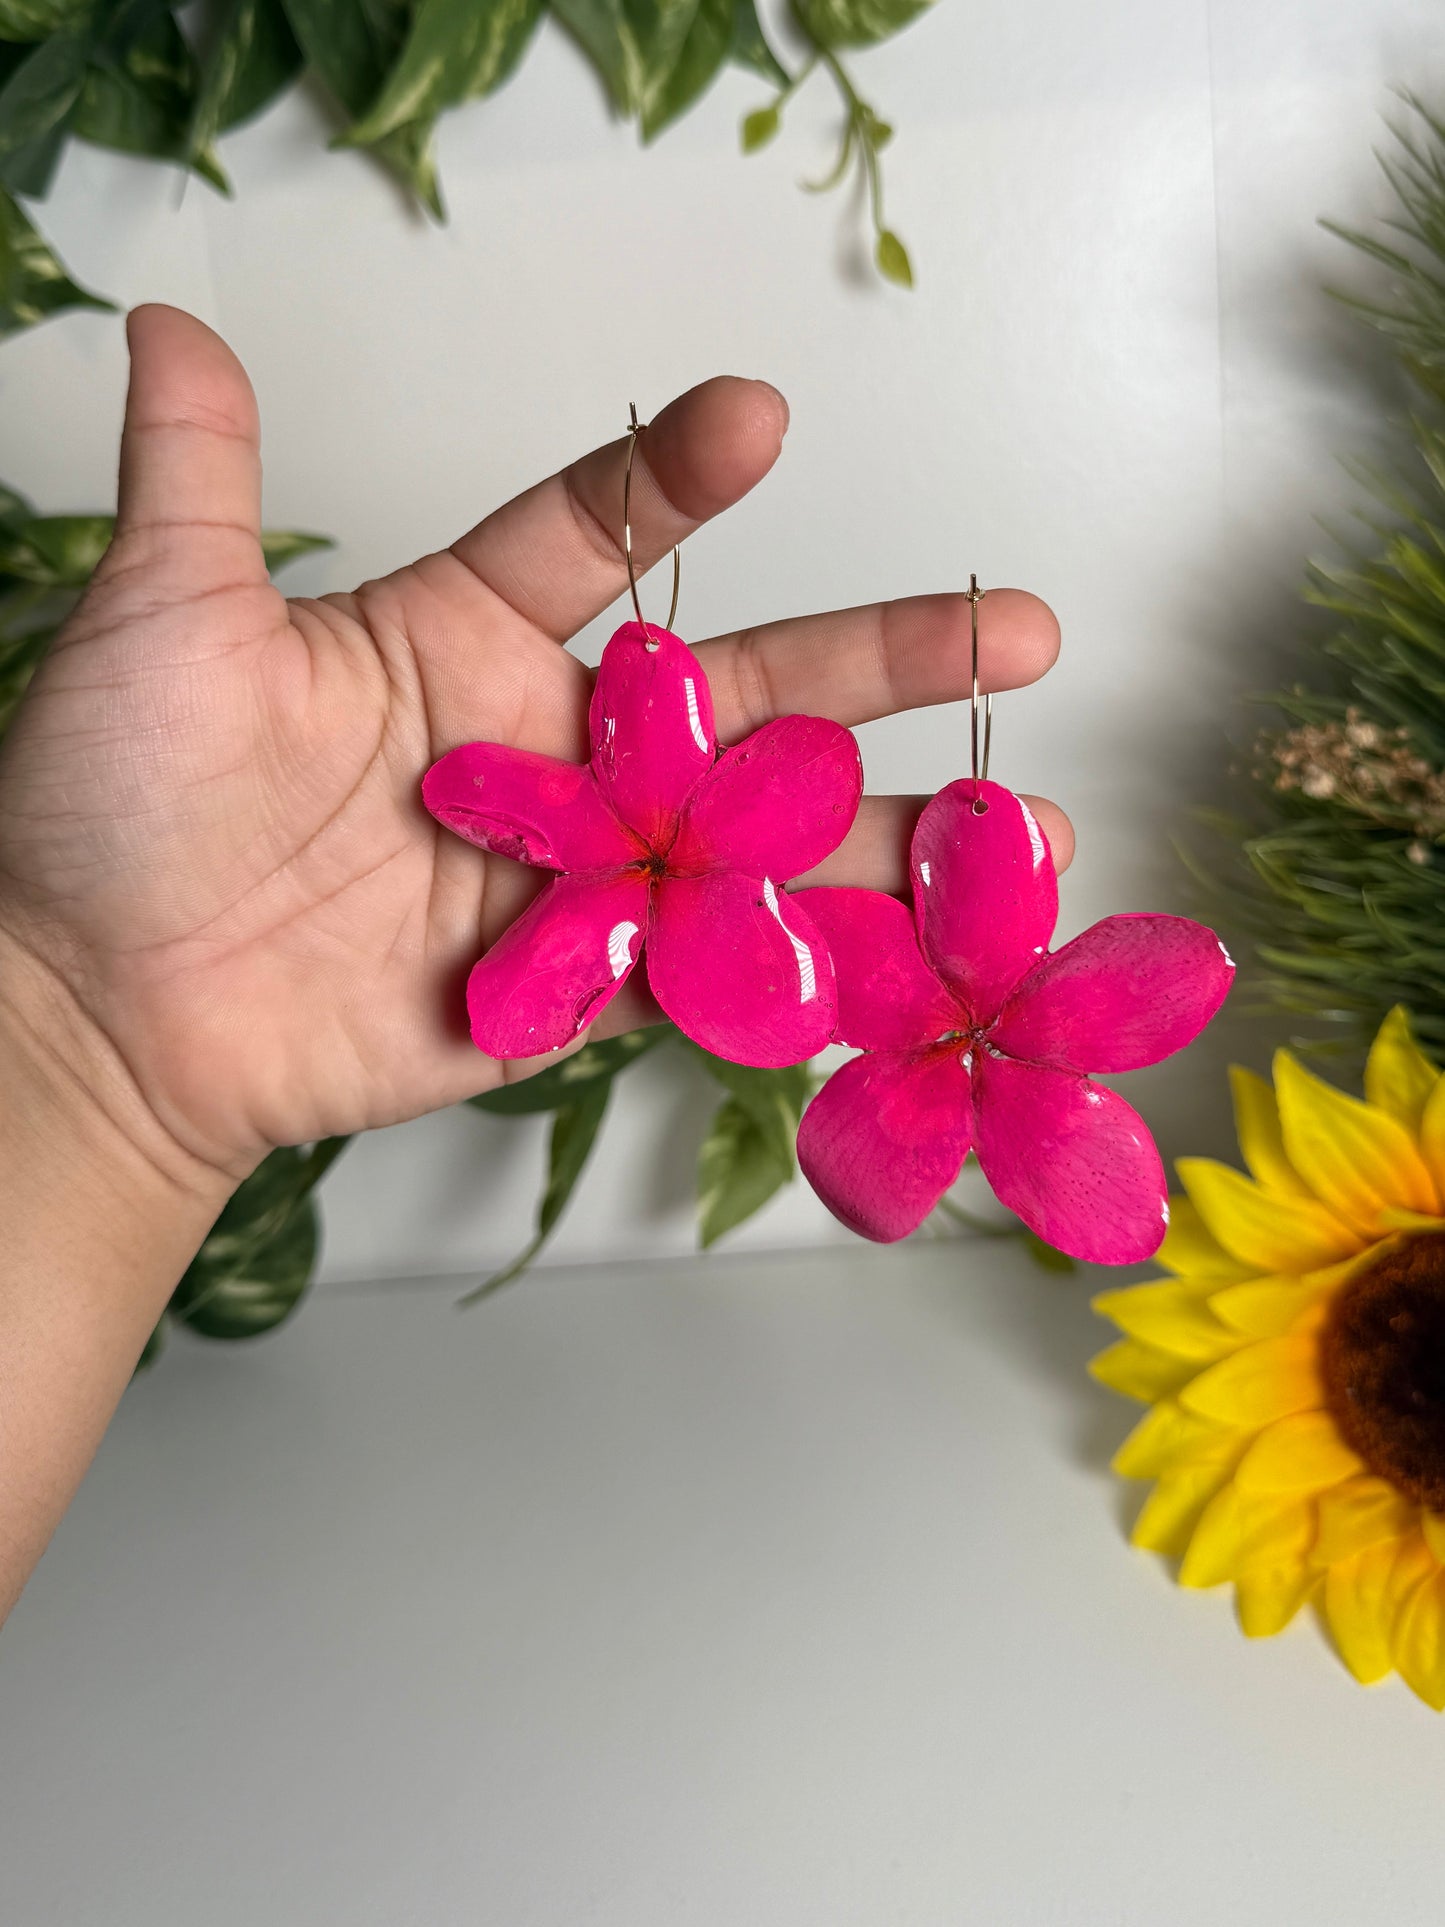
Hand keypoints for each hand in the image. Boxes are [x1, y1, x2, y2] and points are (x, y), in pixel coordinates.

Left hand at [0, 305, 1064, 1181]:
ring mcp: (575, 872)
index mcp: (464, 640)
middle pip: (739, 690)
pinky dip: (809, 963)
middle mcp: (547, 749)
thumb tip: (172, 324)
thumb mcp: (163, 623)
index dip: (679, 481)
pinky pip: (708, 966)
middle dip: (877, 661)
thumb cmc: (118, 811)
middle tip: (1010, 629)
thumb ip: (199, 481)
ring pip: (753, 837)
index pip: (597, 536)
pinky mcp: (576, 983)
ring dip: (882, 830)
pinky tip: (918, 953)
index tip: (758, 417)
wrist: (105, 1008)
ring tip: (1015, 827)